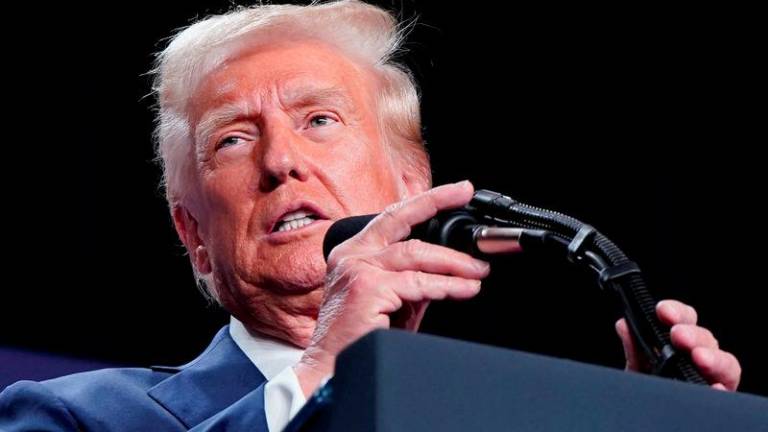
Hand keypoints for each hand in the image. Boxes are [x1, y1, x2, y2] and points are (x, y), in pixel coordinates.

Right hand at [294, 181, 490, 395]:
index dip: (428, 200)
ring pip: (415, 254)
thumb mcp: (390, 300)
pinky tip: (464, 290)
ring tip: (478, 273)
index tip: (458, 191)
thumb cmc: (357, 339)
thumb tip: (448, 269)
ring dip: (453, 264)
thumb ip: (413, 279)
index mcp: (352, 252)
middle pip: (404, 224)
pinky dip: (446, 287)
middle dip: (444, 213)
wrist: (330, 371)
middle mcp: (351, 255)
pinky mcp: (366, 288)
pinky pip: (417, 283)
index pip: (393, 215)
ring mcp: (356, 269)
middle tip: (477, 228)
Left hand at [615, 299, 740, 390]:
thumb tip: (624, 325)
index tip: (663, 311)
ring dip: (712, 357)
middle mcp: (699, 357)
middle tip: (678, 335)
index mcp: (680, 344)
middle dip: (692, 333)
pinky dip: (721, 389)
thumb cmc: (647, 391)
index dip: (677, 311)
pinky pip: (727, 393)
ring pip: (725, 363)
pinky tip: (714, 387)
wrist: (643, 420)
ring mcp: (712, 378)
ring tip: (699, 357)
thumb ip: (634, 348)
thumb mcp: (637, 369)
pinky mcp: (719, 398)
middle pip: (705, 338)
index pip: (685, 319)